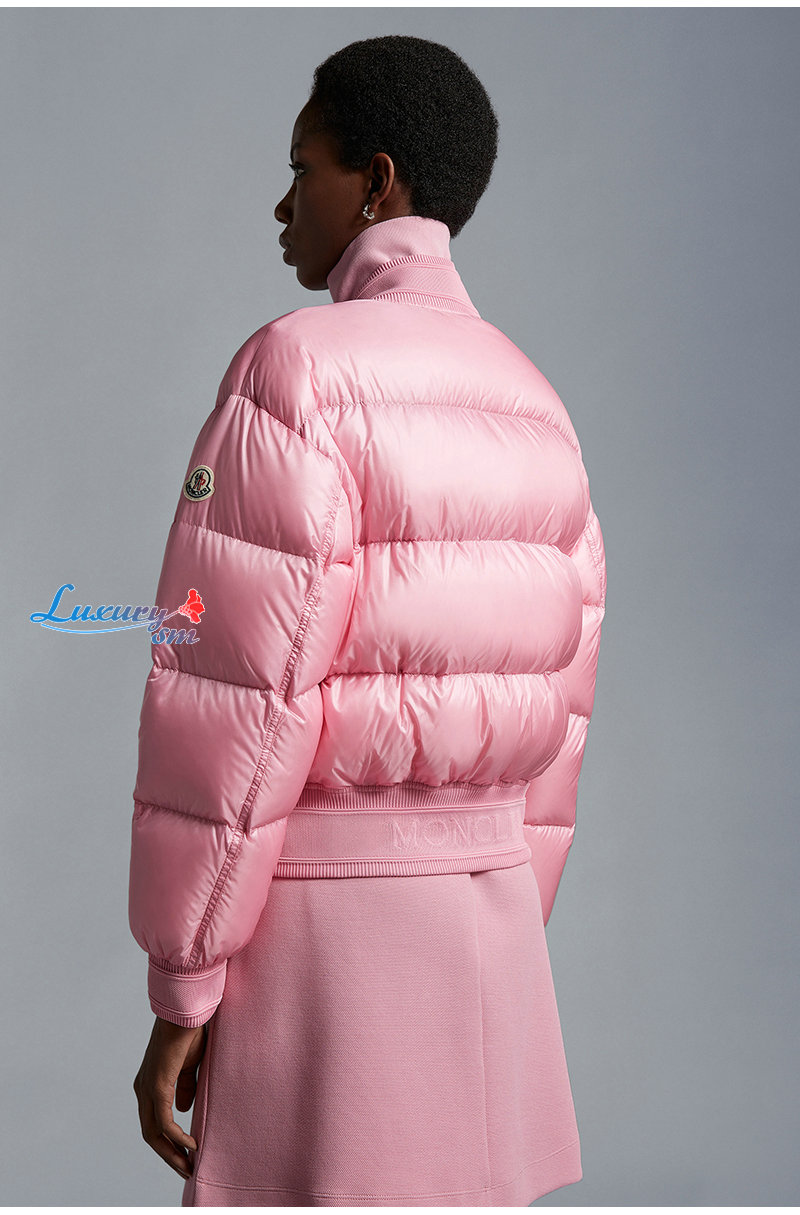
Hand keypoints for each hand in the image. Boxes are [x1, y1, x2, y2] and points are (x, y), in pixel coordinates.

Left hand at [133, 1014, 207, 1180]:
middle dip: (169, 1155)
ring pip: (154, 1133)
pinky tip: (191, 1143)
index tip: (186, 1155)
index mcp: (149, 1084)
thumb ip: (185, 1088)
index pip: (154, 1123)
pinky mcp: (156, 1085)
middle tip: (187, 1170)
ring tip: (189, 1164)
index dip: (168, 1142)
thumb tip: (184, 1110)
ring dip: (172, 1152)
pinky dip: (177, 1137)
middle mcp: (143, 1089)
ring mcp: (147, 1088)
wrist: (186, 1010)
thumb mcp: (189, 1066)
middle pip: (150, 1134)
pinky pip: (163, 1122)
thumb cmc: (189, 1032)